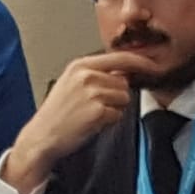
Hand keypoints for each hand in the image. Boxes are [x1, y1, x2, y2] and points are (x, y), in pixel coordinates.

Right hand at [3, 52, 143, 193]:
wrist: (42, 136)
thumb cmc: (56, 114)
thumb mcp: (71, 83)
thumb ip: (96, 74)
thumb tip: (124, 73)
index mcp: (80, 65)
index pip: (119, 57)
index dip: (140, 61)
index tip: (152, 65)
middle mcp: (86, 75)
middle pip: (124, 82)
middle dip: (117, 96)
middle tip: (95, 107)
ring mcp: (92, 92)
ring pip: (123, 98)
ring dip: (113, 109)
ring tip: (91, 115)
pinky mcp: (97, 111)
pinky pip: (118, 114)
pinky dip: (108, 122)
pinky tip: (91, 123)